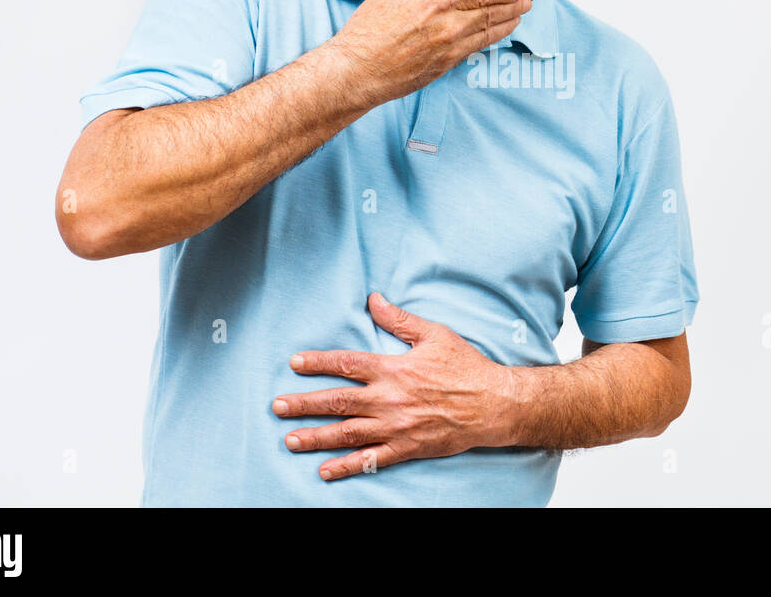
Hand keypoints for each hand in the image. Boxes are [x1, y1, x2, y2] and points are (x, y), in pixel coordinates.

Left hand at [273, 292, 519, 480]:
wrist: (493, 404)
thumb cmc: (465, 367)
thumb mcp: (434, 334)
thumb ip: (399, 320)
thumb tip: (373, 299)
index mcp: (393, 368)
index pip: (346, 364)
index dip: (318, 363)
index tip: (295, 364)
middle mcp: (388, 399)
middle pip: (337, 402)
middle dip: (304, 404)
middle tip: (277, 406)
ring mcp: (395, 426)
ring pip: (347, 433)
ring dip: (316, 437)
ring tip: (290, 439)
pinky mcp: (406, 448)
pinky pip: (370, 460)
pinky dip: (346, 467)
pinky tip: (325, 471)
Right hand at [323, 0, 530, 108]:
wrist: (358, 71)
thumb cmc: (369, 29)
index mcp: (436, 2)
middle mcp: (448, 26)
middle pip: (491, 12)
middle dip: (512, 4)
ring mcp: (449, 49)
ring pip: (488, 32)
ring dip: (508, 22)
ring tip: (521, 14)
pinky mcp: (446, 66)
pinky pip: (477, 48)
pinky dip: (492, 38)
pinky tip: (498, 33)